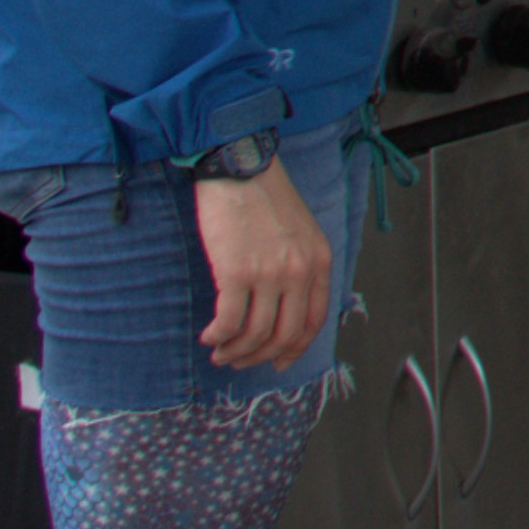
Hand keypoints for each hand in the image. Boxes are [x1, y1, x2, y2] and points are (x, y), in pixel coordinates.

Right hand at [195, 159, 333, 370]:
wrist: (238, 167)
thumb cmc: (264, 196)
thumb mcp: (301, 231)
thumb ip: (301, 266)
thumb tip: (286, 307)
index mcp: (318, 262)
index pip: (313, 321)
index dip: (294, 349)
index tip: (278, 361)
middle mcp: (299, 272)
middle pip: (284, 335)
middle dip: (260, 356)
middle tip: (239, 361)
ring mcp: (269, 274)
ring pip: (256, 334)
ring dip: (235, 351)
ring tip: (220, 351)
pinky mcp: (237, 273)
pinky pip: (229, 322)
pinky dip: (218, 336)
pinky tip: (209, 336)